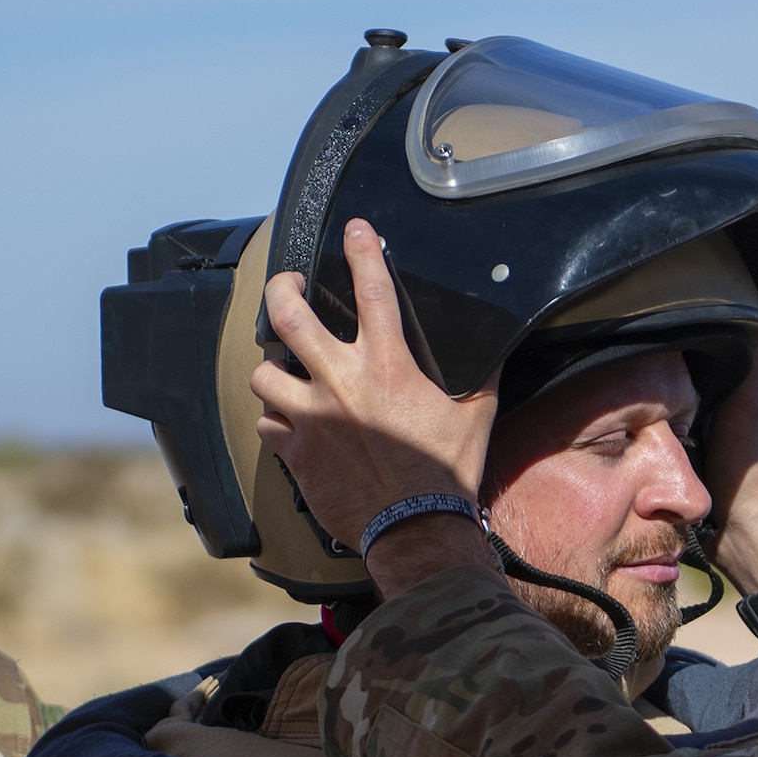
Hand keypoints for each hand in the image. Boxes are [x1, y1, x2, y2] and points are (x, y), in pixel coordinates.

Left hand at [250, 219, 496, 591]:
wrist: (416, 527)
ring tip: (283, 371)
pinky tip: (291, 424)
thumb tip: (494, 350)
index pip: (372, 290)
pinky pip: (269, 425)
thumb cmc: (447, 472)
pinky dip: (278, 421)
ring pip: (264, 374)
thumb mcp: (476, 416)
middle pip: (289, 317)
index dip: (362, 250)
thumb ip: (479, 378)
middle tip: (289, 285)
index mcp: (388, 366)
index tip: (356, 230)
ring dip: (273, 370)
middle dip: (282, 290)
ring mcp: (312, 417)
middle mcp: (341, 382)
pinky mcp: (295, 451)